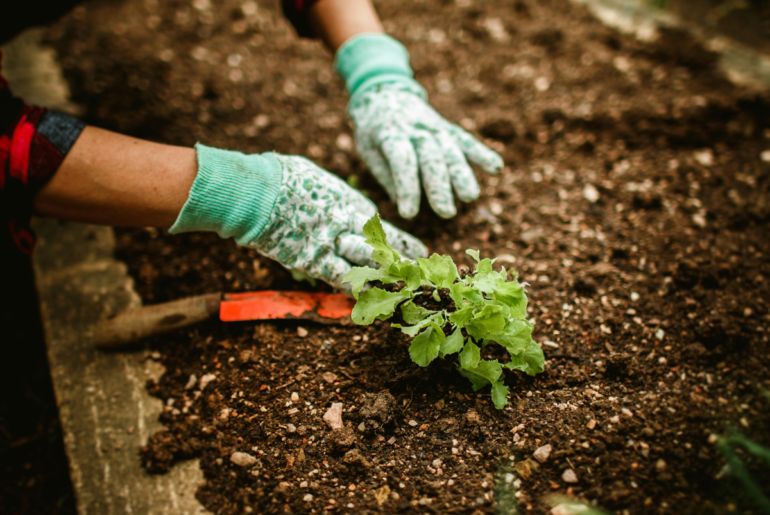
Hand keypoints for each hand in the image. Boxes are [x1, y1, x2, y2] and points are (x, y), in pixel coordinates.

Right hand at [170, 144, 427, 288]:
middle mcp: (349, 224)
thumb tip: (333, 198)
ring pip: (369, 266)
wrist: (260, 190)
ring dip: (386, 280)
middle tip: (421, 276)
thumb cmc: (283, 176)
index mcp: (351, 202)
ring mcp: (334, 244)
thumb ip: (331, 196)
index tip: (418, 251)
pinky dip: (354, 291)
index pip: (382, 228)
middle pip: (383, 248)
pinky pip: (340, 279)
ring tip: (404, 291)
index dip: (401, 242)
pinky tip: (367, 302)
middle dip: (403, 263)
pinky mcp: (314, 261)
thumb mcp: (316, 180)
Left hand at [335, 34, 502, 218]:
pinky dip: (481, 152)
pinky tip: (496, 168)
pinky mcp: (447, 128)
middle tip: (446, 212)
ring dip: (462, 174)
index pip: (401, 160)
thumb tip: (403, 202)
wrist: (384, 92)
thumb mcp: (367, 149)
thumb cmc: (372, 130)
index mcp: (389, 133)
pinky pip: (465, 140)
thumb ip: (386, 174)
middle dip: (439, 185)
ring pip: (451, 150)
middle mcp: (415, 128)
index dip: (406, 187)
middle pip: (431, 157)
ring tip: (470, 197)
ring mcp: (434, 126)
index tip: (409, 213)